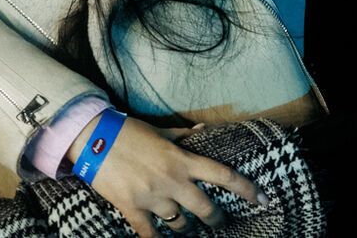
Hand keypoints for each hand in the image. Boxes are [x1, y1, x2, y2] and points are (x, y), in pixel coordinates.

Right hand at [84, 116, 260, 237]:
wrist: (93, 139)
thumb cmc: (128, 131)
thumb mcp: (160, 130)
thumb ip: (183, 135)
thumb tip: (202, 130)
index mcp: (182, 159)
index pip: (224, 176)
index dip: (248, 189)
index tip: (263, 199)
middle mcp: (172, 180)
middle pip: (206, 208)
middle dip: (216, 220)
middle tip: (220, 223)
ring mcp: (152, 197)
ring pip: (179, 224)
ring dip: (184, 228)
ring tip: (187, 229)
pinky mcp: (132, 208)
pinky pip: (149, 233)